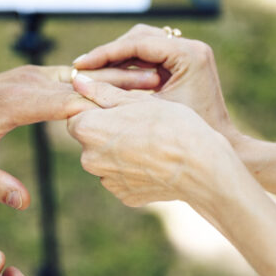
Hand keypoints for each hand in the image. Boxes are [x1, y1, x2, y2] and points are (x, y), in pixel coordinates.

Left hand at [0, 65, 158, 208]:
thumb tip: (23, 203)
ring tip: (152, 81)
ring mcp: (32, 75)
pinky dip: (98, 77)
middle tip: (155, 89)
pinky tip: (126, 82)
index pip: (61, 101)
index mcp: (13, 102)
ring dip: (114, 77)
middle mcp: (26, 82)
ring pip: (80, 74)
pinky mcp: (35, 76)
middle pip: (80, 82)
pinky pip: (72, 74)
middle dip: (117, 85)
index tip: (130, 113)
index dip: (96, 106)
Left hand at [67, 74, 236, 207]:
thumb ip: (101, 91)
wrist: (199, 165)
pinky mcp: (125, 195)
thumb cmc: (170, 124)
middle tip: (139, 122)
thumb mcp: (136, 100)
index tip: (120, 106)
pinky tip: (155, 161)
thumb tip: (77, 80)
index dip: (97, 107)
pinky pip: (123, 178)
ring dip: (120, 151)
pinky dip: (134, 170)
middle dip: (107, 130)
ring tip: (151, 142)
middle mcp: (89, 158)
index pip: (77, 114)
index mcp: (87, 129)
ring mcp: (107, 180)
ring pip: (107, 158)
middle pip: (91, 138)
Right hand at [72, 24, 236, 140]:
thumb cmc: (187, 138)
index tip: (79, 65)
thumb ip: (116, 95)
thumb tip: (77, 83)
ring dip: (118, 57)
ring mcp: (190, 54)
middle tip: (82, 68)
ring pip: (143, 44)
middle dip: (109, 52)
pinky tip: (109, 80)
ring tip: (92, 73)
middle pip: (139, 38)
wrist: (222, 148)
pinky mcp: (185, 64)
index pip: (136, 43)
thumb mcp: (147, 113)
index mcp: (188, 55)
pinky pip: (151, 57)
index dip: (104, 53)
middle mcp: (191, 48)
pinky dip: (130, 66)